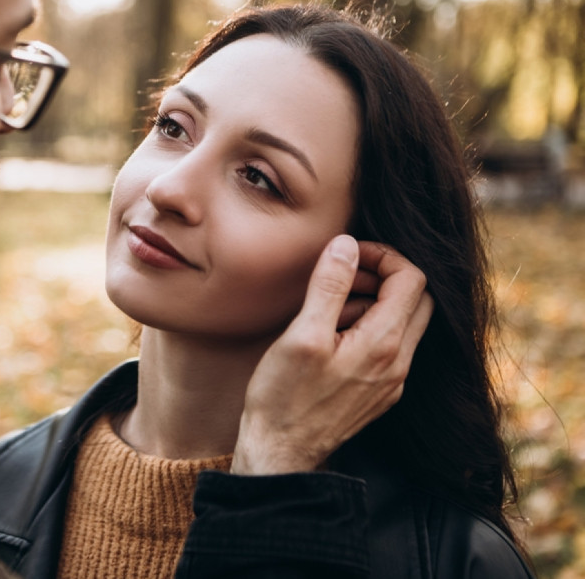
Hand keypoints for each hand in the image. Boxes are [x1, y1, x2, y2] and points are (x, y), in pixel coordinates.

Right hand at [231, 235, 433, 474]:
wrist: (280, 452)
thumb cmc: (283, 396)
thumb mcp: (301, 334)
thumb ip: (329, 286)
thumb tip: (347, 246)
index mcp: (383, 343)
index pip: (412, 279)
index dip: (384, 256)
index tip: (350, 255)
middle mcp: (398, 363)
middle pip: (418, 300)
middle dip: (385, 277)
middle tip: (345, 275)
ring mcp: (392, 381)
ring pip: (404, 324)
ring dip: (374, 303)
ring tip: (328, 308)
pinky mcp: (380, 394)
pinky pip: (389, 348)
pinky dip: (368, 328)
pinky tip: (332, 337)